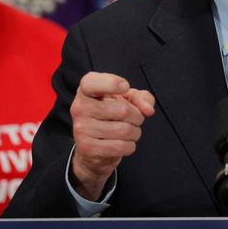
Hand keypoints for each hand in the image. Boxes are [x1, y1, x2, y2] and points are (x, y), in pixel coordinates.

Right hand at [69, 72, 154, 200]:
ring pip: (124, 129)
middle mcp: (80, 107)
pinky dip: (130, 146)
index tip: (125, 88)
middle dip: (136, 116)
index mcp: (87, 89)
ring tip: (129, 132)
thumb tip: (148, 110)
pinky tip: (124, 145)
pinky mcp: (87, 148)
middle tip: (133, 119)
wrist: (95, 148)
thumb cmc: (112, 115)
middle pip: (122, 109)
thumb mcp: (128, 100)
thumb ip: (142, 98)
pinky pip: (121, 146)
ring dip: (135, 133)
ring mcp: (81, 128)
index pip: (93, 80)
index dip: (112, 83)